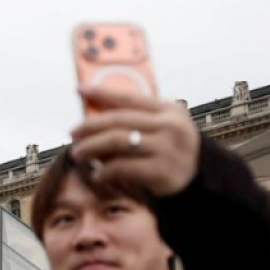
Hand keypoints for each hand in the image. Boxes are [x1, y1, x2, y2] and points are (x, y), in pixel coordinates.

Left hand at [69, 85, 200, 197]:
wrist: (196, 179)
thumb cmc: (170, 150)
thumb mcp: (162, 127)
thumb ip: (137, 118)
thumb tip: (93, 112)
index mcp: (168, 109)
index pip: (130, 97)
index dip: (103, 92)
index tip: (81, 90)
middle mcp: (169, 126)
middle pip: (119, 120)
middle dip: (90, 126)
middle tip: (73, 133)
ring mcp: (167, 148)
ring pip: (117, 141)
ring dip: (91, 147)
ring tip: (78, 154)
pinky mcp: (161, 171)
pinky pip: (123, 167)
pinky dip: (104, 171)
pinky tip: (97, 174)